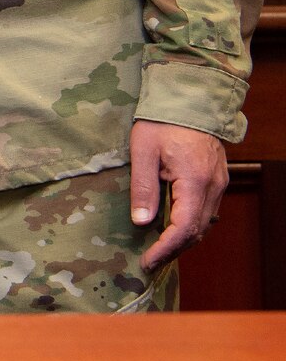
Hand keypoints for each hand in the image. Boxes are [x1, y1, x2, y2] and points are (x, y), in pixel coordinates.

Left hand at [131, 119, 228, 270]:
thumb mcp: (143, 151)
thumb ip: (143, 188)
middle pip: (197, 230)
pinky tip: (172, 228)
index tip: (148, 261)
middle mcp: (213, 186)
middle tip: (150, 262)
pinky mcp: (216, 178)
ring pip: (204, 223)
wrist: (189, 98)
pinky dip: (190, 224)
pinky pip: (206, 210)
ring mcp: (218, 183)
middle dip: (174, 249)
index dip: (166, 248)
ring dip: (183, 239)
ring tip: (158, 250)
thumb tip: (141, 222)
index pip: (184, 227)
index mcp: (195, 180)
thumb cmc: (161, 121)